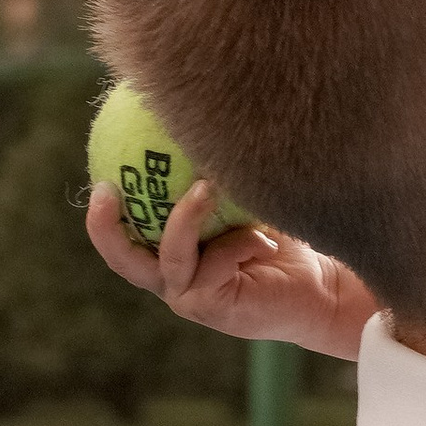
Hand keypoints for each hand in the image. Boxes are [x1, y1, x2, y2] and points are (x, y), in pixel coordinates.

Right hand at [87, 179, 377, 363]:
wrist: (325, 287)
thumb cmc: (287, 236)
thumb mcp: (246, 201)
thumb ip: (217, 177)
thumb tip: (200, 117)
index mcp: (171, 256)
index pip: (125, 236)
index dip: (103, 212)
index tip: (99, 172)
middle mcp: (173, 280)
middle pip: (123, 259)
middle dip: (105, 227)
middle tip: (107, 189)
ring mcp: (190, 298)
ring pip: (172, 257)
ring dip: (187, 219)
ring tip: (205, 186)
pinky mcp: (214, 308)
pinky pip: (216, 264)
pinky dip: (242, 243)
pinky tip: (268, 240)